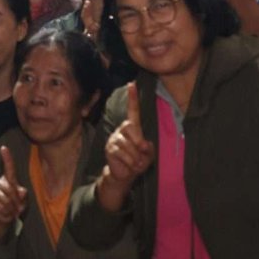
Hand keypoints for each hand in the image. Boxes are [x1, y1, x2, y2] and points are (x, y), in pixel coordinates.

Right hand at [0, 145, 28, 240]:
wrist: (3, 217)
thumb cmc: (15, 206)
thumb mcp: (22, 201)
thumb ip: (23, 195)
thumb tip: (20, 192)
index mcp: (8, 180)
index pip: (8, 167)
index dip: (6, 157)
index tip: (4, 147)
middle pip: (9, 189)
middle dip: (16, 201)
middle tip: (17, 208)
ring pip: (5, 199)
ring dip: (11, 209)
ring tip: (12, 212)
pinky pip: (0, 207)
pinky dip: (5, 213)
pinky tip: (6, 214)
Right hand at [99, 84, 155, 209]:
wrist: (124, 175)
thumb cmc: (137, 162)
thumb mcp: (148, 155)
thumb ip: (149, 148)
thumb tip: (143, 143)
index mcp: (132, 128)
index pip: (132, 111)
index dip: (132, 98)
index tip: (132, 84)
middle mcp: (122, 130)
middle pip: (131, 128)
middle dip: (139, 143)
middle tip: (141, 154)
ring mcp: (114, 138)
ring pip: (128, 145)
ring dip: (135, 158)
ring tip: (135, 163)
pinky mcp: (110, 148)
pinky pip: (122, 153)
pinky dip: (130, 162)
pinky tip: (129, 165)